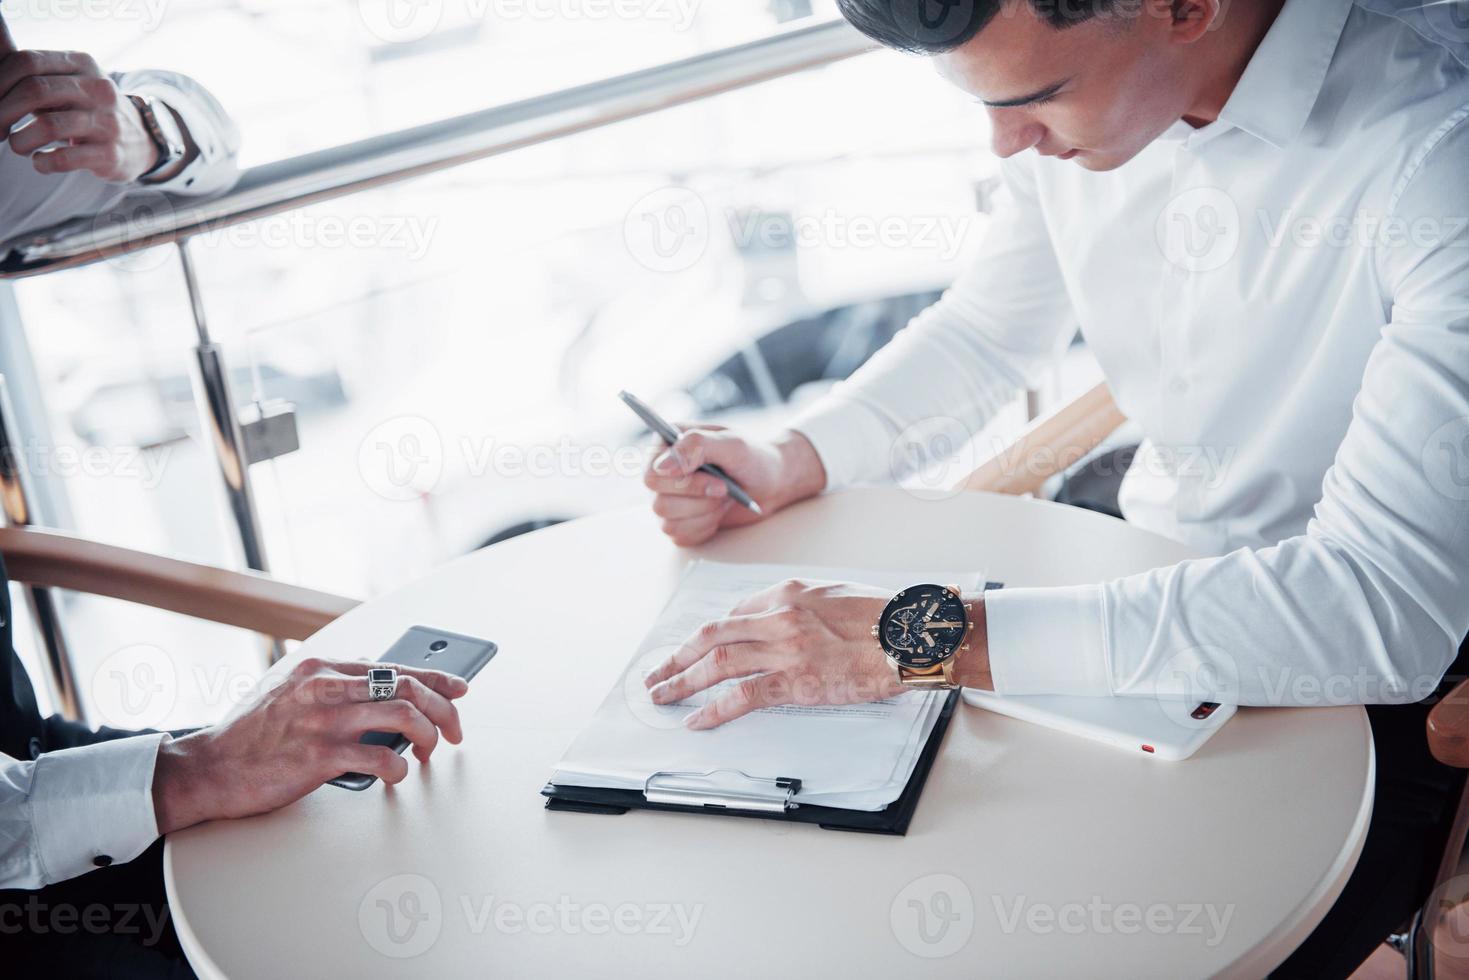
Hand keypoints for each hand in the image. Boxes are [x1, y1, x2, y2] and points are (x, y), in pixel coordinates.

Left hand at [0, 44, 164, 182]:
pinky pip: (65, 159)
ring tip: (18, 146)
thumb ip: (28, 66)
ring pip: (48, 126)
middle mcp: (98, 89)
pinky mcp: (112, 155)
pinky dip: (43, 162)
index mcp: (81, 64)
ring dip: (20, 140)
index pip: (27, 62)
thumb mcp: (64, 80)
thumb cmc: (85, 108)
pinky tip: (40, 162)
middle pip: (35, 90)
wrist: (139, 141)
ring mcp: (108, 122)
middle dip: (3, 112)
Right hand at [151, 658, 470, 833]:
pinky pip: (380, 757)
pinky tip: (398, 775)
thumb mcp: (288, 689)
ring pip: (402, 714)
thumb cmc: (251, 734)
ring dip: (427, 735)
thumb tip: (373, 674)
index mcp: (320, 667)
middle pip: (407, 686)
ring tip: (429, 752)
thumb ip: (330, 681)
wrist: (208, 768)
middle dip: (443, 708)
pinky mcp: (318, 756)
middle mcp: (324, 686)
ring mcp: (322, 720)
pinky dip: (399, 768)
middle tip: (453, 730)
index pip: (393, 666)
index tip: (459, 689)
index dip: (436, 678)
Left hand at [642, 578, 905, 728]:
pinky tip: (698, 718)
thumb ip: (805, 606)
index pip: (735, 612)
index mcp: (789, 592)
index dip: (710, 635)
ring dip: (683, 680)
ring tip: (663, 694)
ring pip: (718, 662)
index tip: (697, 649)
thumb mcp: (837, 595)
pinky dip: (714, 708)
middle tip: (658, 672)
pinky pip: (743, 695)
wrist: (912, 634)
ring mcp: (785, 648)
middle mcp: (779, 615)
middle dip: (678, 656)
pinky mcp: (796, 680)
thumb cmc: (884, 617)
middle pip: (712, 634)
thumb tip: (785, 621)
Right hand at [643, 425, 826, 545]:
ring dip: (704, 513)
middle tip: (725, 488)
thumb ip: (696, 446)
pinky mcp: (678, 520)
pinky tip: (717, 512)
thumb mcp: (731, 443)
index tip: (714, 480)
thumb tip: (661, 466)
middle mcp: (662, 471)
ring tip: (723, 498)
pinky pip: (680, 536)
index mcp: (667, 445)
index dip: (680, 483)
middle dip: (699, 499)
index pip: (651, 473)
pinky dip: (705, 527)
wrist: (771, 482)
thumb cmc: (753, 458)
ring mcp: (668, 498)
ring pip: (668, 522)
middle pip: (658, 502)